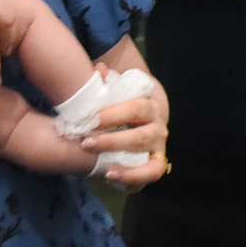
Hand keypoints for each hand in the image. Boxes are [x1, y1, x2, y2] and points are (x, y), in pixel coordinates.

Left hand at [81, 71, 168, 190]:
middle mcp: (159, 127)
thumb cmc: (125, 106)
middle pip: (141, 135)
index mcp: (151, 105)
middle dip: (112, 140)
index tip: (92, 119)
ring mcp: (159, 147)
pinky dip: (133, 177)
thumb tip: (99, 69)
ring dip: (126, 164)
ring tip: (103, 167)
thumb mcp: (118, 93)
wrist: (144, 122)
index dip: (114, 114)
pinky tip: (111, 175)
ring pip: (147, 157)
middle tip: (86, 142)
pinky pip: (150, 174)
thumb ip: (108, 83)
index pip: (137, 107)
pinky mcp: (156, 165)